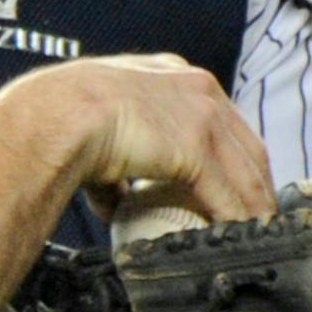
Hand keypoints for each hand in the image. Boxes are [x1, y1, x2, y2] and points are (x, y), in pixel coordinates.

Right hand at [5, 53, 275, 225]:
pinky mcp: (199, 146)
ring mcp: (201, 113)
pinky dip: (239, 219)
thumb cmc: (60, 120)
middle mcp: (194, 85)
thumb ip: (116, 167)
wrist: (54, 117)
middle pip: (244, 141)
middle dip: (254, 181)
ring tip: (257, 236)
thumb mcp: (94, 132)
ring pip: (246, 169)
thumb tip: (116, 200)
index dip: (228, 153)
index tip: (231, 182)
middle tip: (256, 216)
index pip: (217, 116)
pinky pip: (229, 193)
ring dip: (255, 205)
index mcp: (169, 73)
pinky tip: (241, 238)